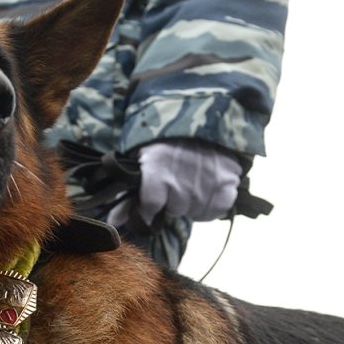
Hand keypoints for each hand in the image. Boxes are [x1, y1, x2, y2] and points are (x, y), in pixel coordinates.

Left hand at [110, 140, 241, 228]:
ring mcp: (207, 182)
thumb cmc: (163, 145)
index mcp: (157, 171)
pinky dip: (212, 205)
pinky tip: (206, 192)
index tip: (151, 201)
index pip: (150, 206)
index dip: (149, 208)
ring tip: (190, 184)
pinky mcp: (228, 181)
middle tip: (174, 184)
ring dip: (192, 203)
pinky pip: (218, 209)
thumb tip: (115, 222)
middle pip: (175, 210)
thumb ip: (128, 195)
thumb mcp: (141, 164)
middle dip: (172, 201)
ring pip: (195, 211)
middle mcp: (182, 179)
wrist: (198, 120)